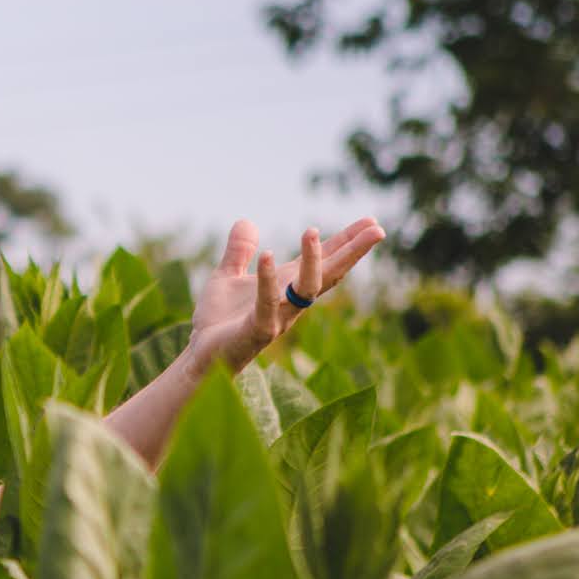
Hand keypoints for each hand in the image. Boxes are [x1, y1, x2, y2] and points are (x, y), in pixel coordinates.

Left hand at [187, 217, 385, 374]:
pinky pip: (267, 303)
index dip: (346, 242)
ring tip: (311, 231)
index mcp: (286, 286)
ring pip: (306, 290)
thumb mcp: (226, 277)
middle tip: (377, 230)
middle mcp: (290, 302)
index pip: (324, 261)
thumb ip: (238, 251)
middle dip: (352, 252)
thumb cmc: (219, 320)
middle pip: (329, 274)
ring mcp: (278, 317)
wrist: (201, 357)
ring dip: (312, 261)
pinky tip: (268, 254)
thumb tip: (246, 221)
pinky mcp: (258, 330)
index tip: (371, 222)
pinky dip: (268, 279)